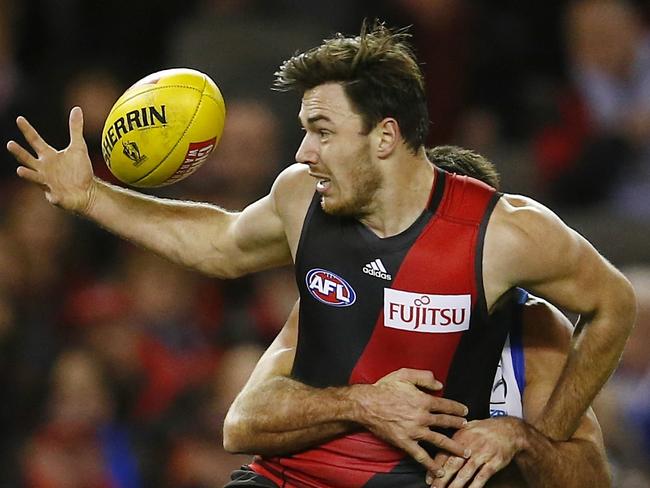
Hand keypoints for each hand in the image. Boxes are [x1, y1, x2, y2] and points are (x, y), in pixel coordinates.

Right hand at [7, 107, 95, 212]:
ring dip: (27, 174)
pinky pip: (54, 196)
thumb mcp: (78, 147)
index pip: (35, 140)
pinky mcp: (55, 196)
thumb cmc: (80, 170)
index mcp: (48, 156)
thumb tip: (77, 108)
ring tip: (20, 170)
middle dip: (19, 153)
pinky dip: (54, 196)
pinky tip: (55, 196)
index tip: (19, 119)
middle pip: (28, 159)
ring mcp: (47, 183)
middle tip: (10, 144)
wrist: (87, 191)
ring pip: (34, 178)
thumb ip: (75, 129)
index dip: (27, 130)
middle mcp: (43, 168)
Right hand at [353, 368, 469, 474]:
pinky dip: (432, 464)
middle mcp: (422, 417)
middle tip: (467, 430)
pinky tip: (440, 471)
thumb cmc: (384, 388)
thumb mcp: (404, 375)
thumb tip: (440, 384)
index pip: (446, 405)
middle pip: (446, 423)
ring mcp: (415, 431)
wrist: (366, 404)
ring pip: (439, 441)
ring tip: (465, 453)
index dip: (458, 409)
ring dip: (454, 447)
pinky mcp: (405, 442)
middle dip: (458, 426)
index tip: (465, 412)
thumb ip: (424, 377)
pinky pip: (421, 456)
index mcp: (423, 400)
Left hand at [428, 417, 524, 487]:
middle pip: (452, 465)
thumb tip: (438, 450)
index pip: (444, 454)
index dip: (435, 468)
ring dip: (455, 485)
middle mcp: (470, 445)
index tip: (429, 480)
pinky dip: (474, 486)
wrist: (509, 430)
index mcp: (461, 437)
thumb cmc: (485, 430)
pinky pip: (481, 477)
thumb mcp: (467, 428)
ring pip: (465, 473)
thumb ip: (454, 439)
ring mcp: (482, 455)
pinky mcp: (494, 463)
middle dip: (442, 479)